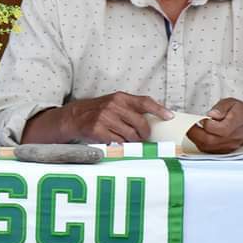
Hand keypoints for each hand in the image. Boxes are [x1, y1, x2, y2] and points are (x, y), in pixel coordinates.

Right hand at [58, 91, 172, 143]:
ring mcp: (105, 118)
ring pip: (130, 135)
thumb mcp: (113, 103)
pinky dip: (120, 144)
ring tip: (128, 140)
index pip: (144, 102)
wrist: (73, 117)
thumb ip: (130, 108)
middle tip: (143, 137)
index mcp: (120, 98)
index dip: (159, 110)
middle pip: (140, 123)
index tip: (169, 116)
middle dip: (145, 133)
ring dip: (132, 141)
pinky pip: (117, 141)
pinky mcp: (98, 129)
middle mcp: (113, 106)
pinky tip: (116, 141)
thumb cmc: (97, 111)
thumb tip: (154, 118)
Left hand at [187, 97, 242, 152]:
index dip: (201, 122)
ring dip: (195, 139)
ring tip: (192, 129)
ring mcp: (227, 147)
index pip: (211, 127)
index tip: (197, 118)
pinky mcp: (224, 151)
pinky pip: (209, 150)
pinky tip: (199, 135)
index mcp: (231, 127)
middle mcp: (230, 139)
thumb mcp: (232, 103)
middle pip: (206, 140)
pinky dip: (201, 143)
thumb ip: (220, 108)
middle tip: (187, 125)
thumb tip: (211, 114)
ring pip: (206, 147)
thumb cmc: (242, 113)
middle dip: (193, 133)